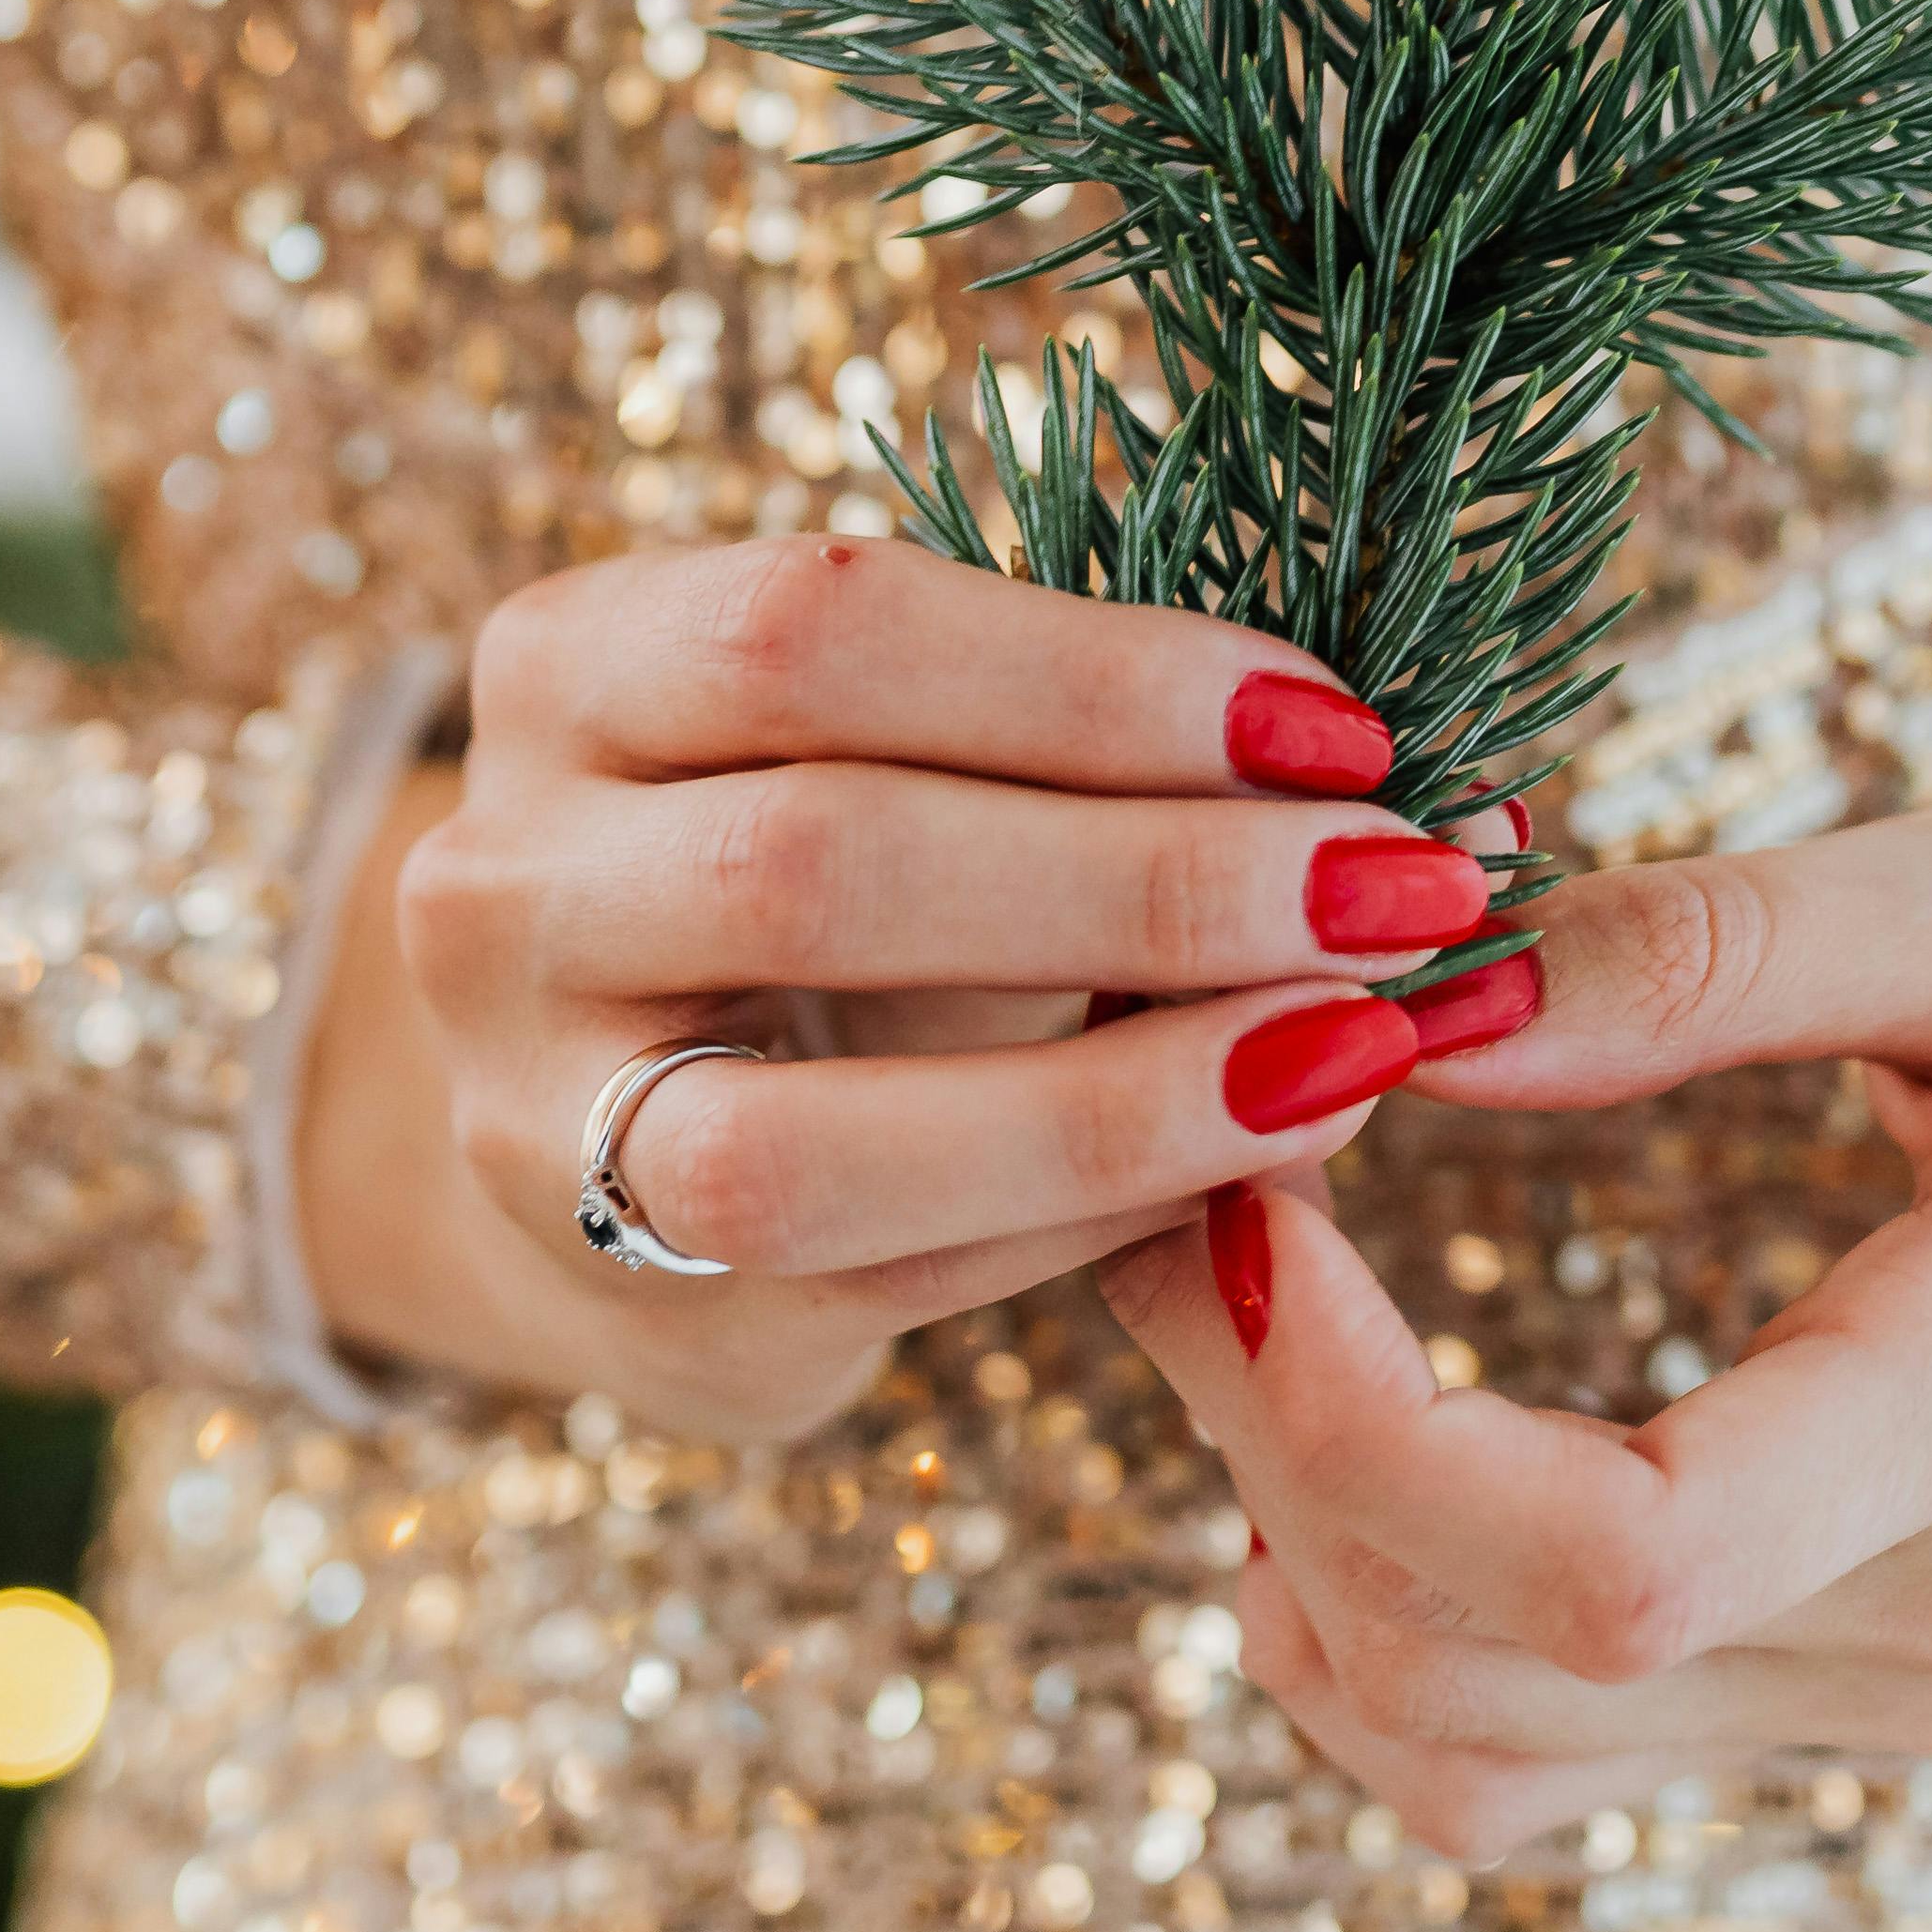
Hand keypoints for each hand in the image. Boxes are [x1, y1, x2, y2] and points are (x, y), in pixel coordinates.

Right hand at [293, 534, 1513, 1442]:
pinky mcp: (627, 1305)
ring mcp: (522, 1119)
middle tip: (1400, 885)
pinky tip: (1267, 1148)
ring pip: (807, 1142)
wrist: (606, 1098)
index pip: (815, 626)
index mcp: (563, 670)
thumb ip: (1101, 740)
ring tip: (1363, 1043)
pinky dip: (1093, 1212)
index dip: (1098, 675)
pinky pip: (881, 1278)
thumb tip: (1442, 791)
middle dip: (1150, 880)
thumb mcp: (902, 740)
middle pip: (820, 864)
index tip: (1341, 722)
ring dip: (1127, 1094)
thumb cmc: (826, 861)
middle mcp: (488, 886)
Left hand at [1098, 800, 1931, 1857]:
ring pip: (1463, 1747)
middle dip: (1253, 1427)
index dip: (1354, 1419)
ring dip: (1281, 1531)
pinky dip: (1369, 1625)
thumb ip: (1720, 943)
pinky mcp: (1855, 1689)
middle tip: (1186, 1152)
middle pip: (1482, 1663)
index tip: (1254, 1192)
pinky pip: (1524, 1757)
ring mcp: (1904, 1685)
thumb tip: (1420, 996)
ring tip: (1242, 1262)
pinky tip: (1343, 1425)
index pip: (1621, 1558)